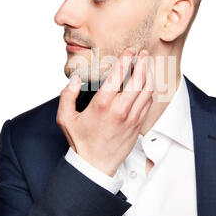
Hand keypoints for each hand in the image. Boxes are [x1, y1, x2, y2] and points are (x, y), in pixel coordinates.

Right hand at [56, 47, 153, 175]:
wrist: (95, 166)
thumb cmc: (81, 142)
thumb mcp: (65, 118)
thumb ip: (68, 95)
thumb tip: (76, 79)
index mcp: (102, 104)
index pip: (119, 75)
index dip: (126, 59)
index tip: (130, 50)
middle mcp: (120, 109)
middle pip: (139, 79)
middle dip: (142, 62)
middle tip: (142, 53)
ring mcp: (131, 118)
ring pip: (147, 90)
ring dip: (149, 74)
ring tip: (147, 64)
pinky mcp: (137, 125)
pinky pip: (148, 103)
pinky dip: (150, 89)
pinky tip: (147, 83)